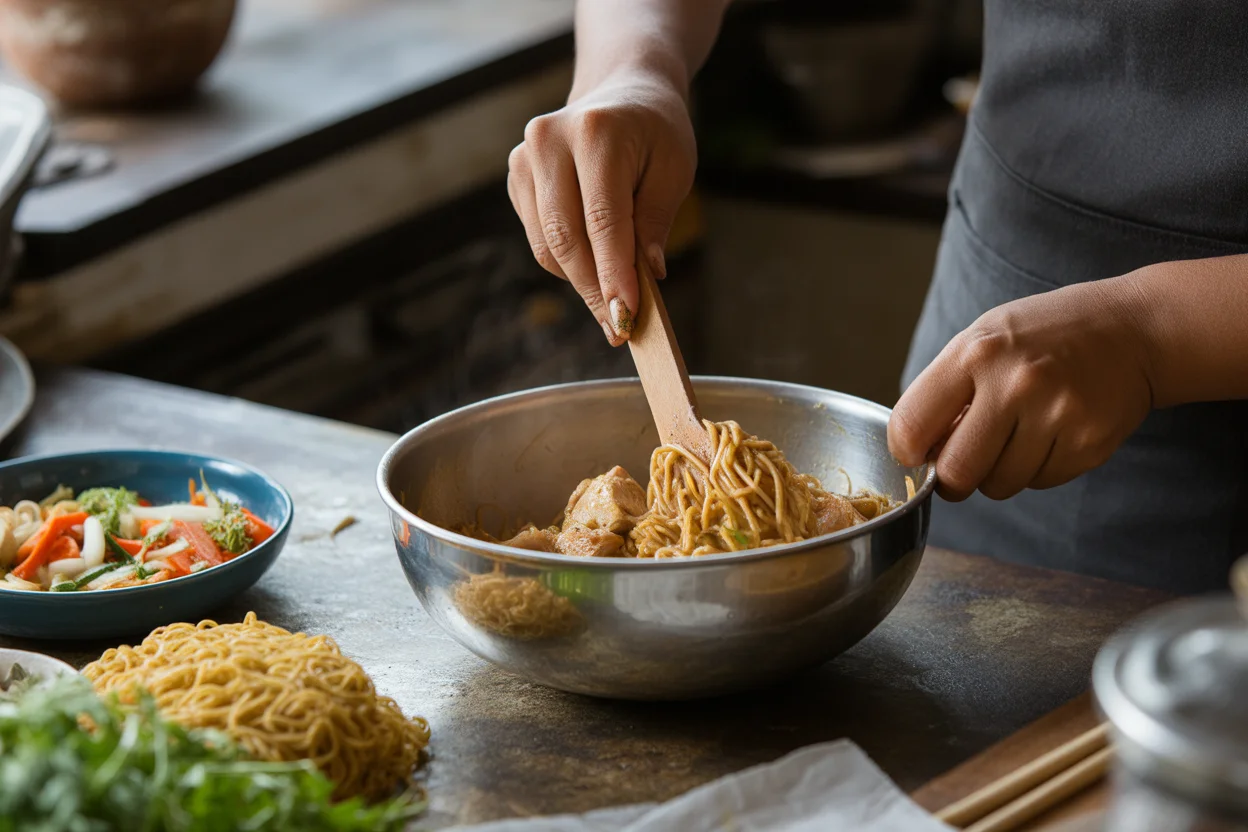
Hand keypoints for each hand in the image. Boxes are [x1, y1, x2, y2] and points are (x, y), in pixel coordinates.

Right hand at [507, 69, 696, 343]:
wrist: (622, 91)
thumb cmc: (656, 132)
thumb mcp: (675, 169)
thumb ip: (655, 222)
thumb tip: (645, 278)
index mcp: (596, 132)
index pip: (602, 220)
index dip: (613, 275)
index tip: (625, 319)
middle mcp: (549, 141)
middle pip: (566, 238)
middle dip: (594, 290)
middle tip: (619, 328)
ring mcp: (525, 158)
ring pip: (547, 246)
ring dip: (581, 281)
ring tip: (613, 300)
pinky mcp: (516, 176)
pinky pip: (539, 238)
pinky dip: (567, 261)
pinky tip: (594, 261)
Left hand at [889, 278, 1156, 501]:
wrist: (1133, 329)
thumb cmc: (1044, 335)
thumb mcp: (984, 339)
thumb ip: (945, 392)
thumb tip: (916, 455)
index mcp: (976, 353)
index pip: (910, 427)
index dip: (907, 451)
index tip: (918, 451)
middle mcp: (1015, 383)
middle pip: (956, 473)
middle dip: (952, 478)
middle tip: (963, 463)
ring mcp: (1057, 415)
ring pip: (998, 486)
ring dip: (998, 473)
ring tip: (1017, 434)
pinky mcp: (1089, 443)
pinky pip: (1040, 483)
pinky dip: (1037, 469)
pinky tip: (1051, 433)